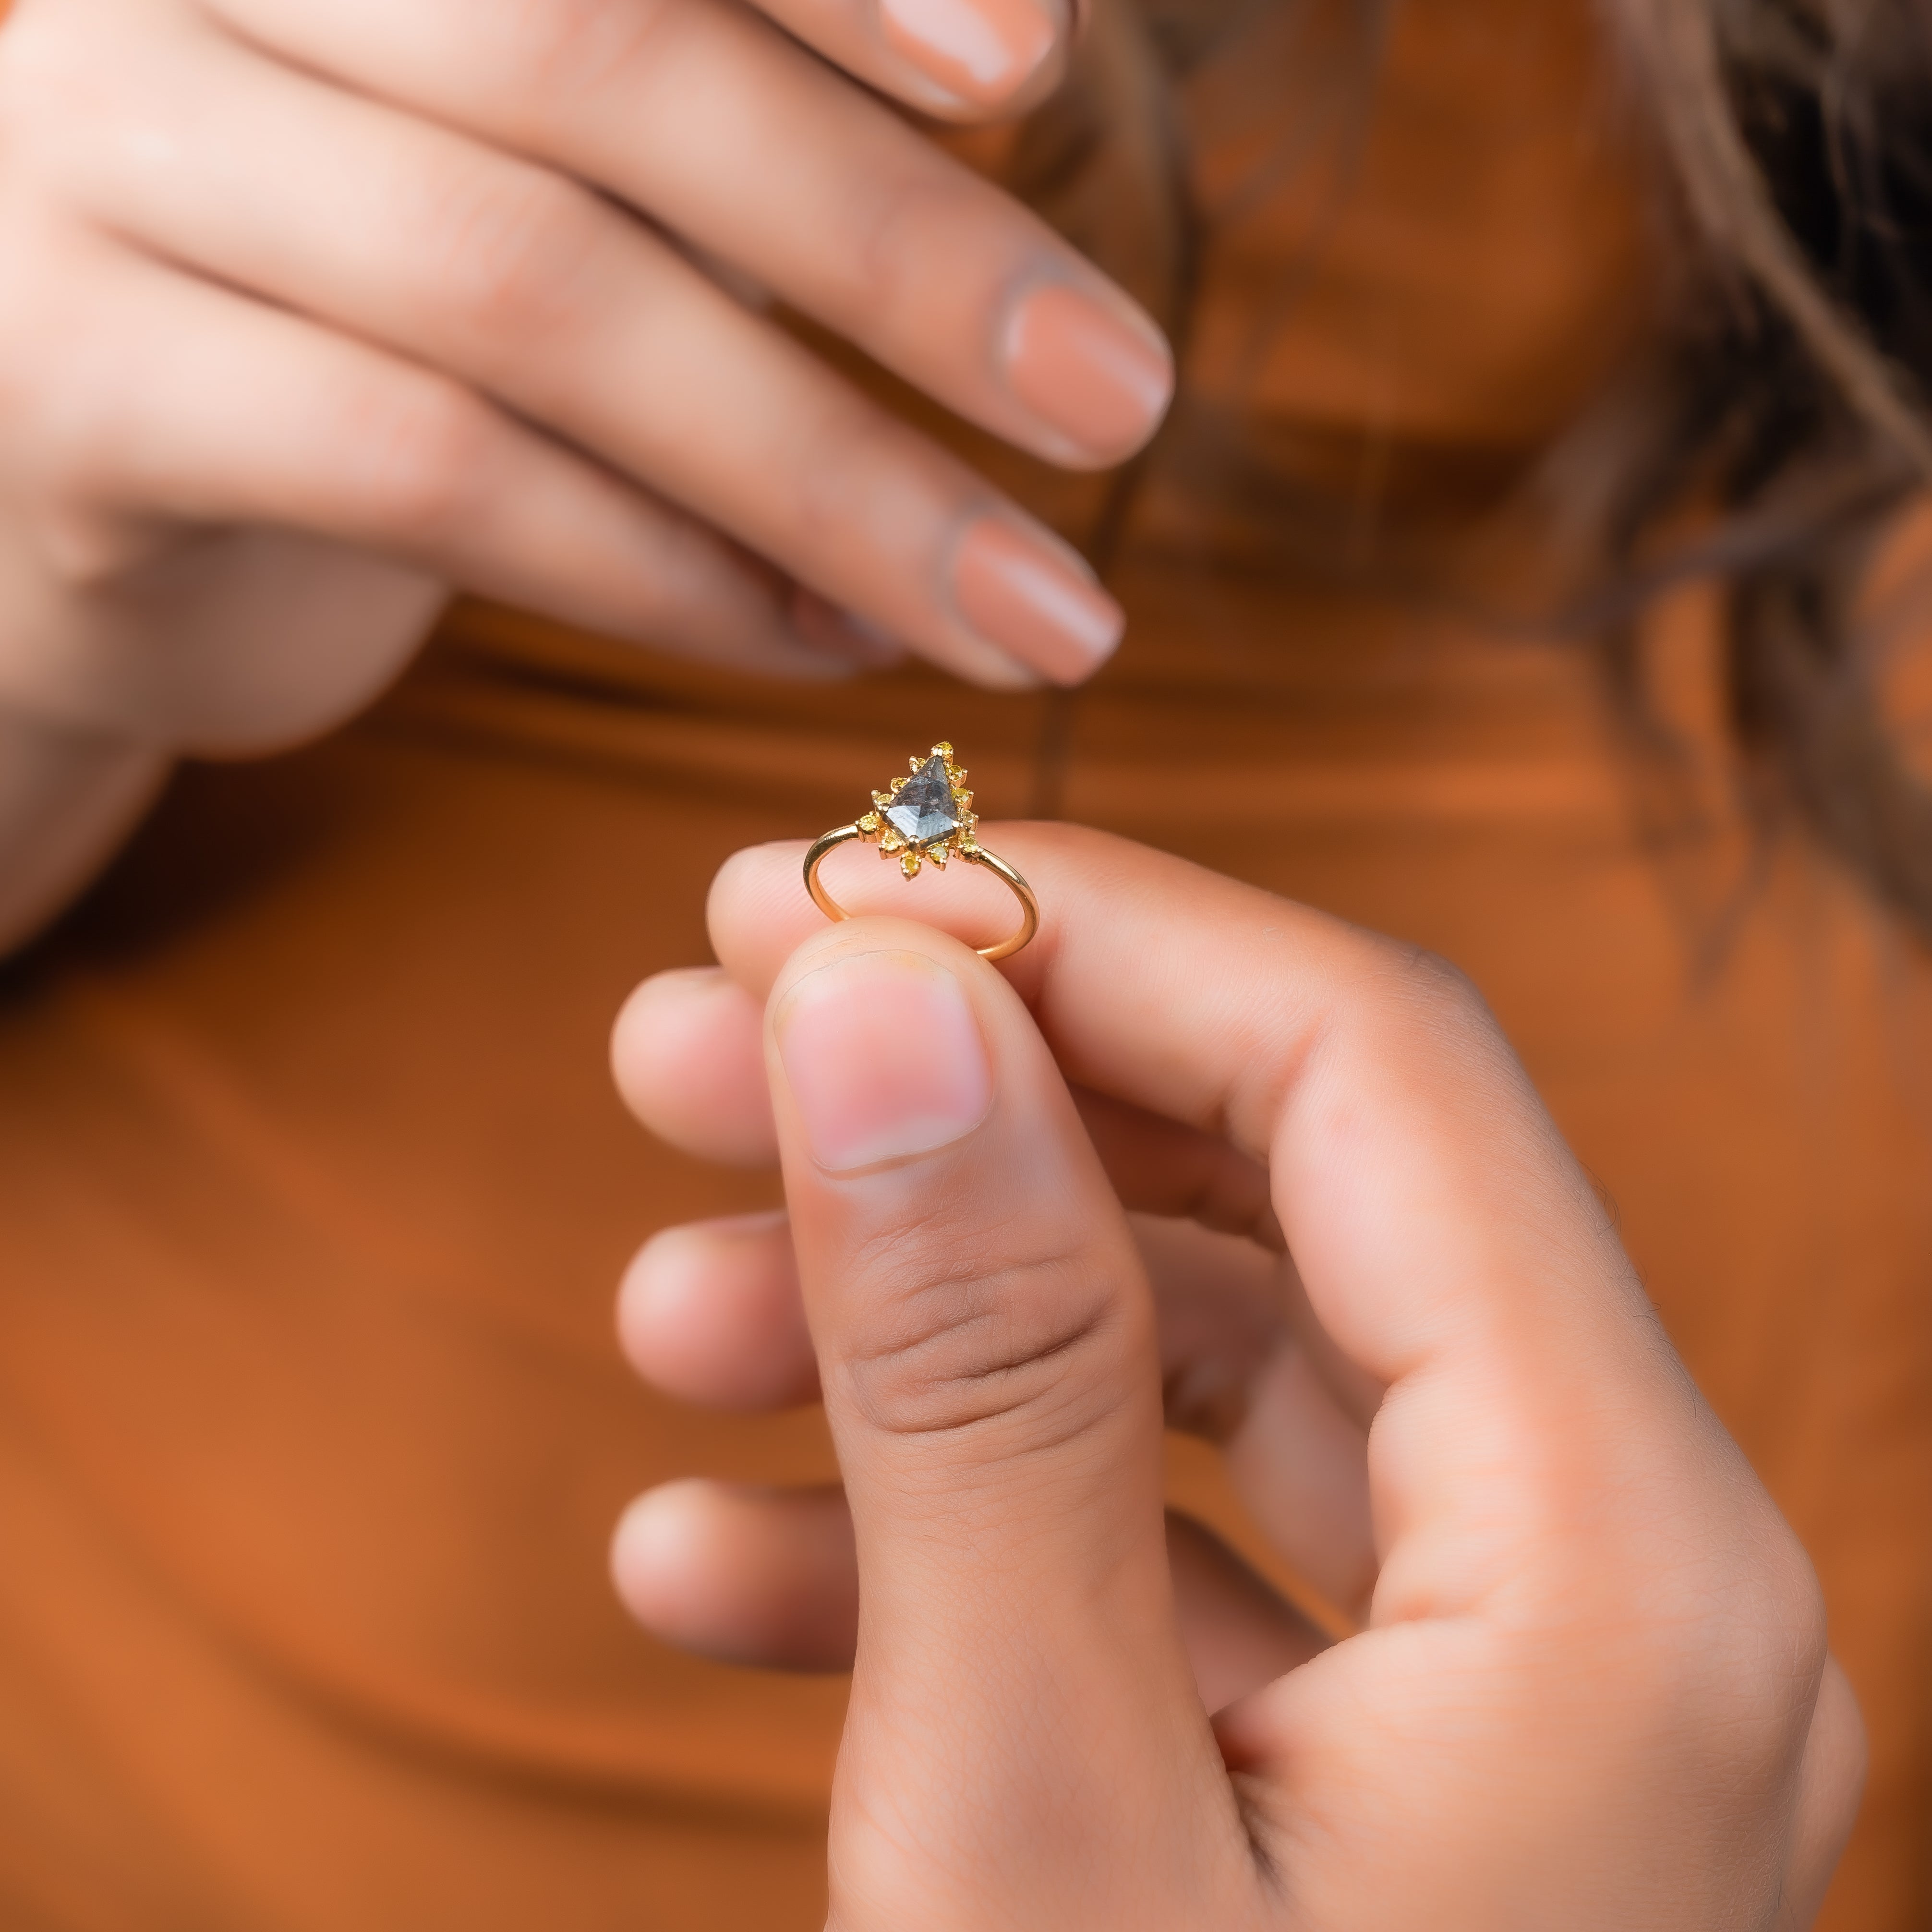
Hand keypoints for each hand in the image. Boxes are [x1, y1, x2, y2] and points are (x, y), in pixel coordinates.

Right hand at [0, 0, 1163, 754]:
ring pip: (530, 290)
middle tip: (1118, 399)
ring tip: (1020, 600)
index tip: (1040, 67)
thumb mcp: (525, 152)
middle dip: (892, 248)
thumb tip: (1018, 68)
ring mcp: (95, 166)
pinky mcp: (84, 398)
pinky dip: (668, 574)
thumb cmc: (357, 301)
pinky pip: (434, 475)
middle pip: (589, 52)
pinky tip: (819, 642)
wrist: (69, 481)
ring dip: (827, 470)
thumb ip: (700, 93)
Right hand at [609, 827, 1863, 1927]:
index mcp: (1620, 1559)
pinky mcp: (1364, 1768)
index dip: (1084, 936)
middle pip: (1270, 1191)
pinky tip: (710, 1561)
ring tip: (660, 1295)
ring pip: (1193, 1360)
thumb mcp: (1031, 1827)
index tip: (824, 896)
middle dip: (970, 1088)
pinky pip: (1154, 1550)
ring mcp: (1490, 1680)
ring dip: (919, 1304)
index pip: (1360, 1067)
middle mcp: (1604, 1578)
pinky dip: (938, 1520)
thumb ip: (977, 1379)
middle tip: (689, 1031)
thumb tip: (881, 999)